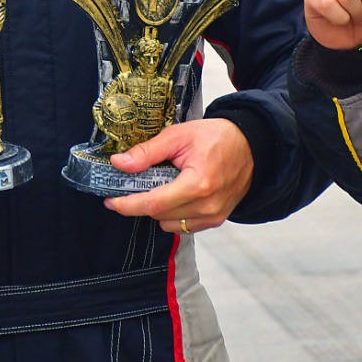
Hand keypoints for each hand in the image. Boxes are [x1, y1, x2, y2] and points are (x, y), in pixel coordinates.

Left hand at [104, 118, 253, 233]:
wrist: (250, 146)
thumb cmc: (217, 137)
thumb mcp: (178, 135)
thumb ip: (147, 152)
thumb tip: (119, 163)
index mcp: (198, 184)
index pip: (153, 203)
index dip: (128, 204)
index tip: (111, 201)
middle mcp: (207, 206)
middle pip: (159, 214)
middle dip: (139, 202)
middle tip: (129, 186)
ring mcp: (213, 216)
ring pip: (170, 224)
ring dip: (157, 209)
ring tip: (160, 184)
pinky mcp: (216, 220)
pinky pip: (184, 226)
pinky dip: (173, 213)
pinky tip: (174, 194)